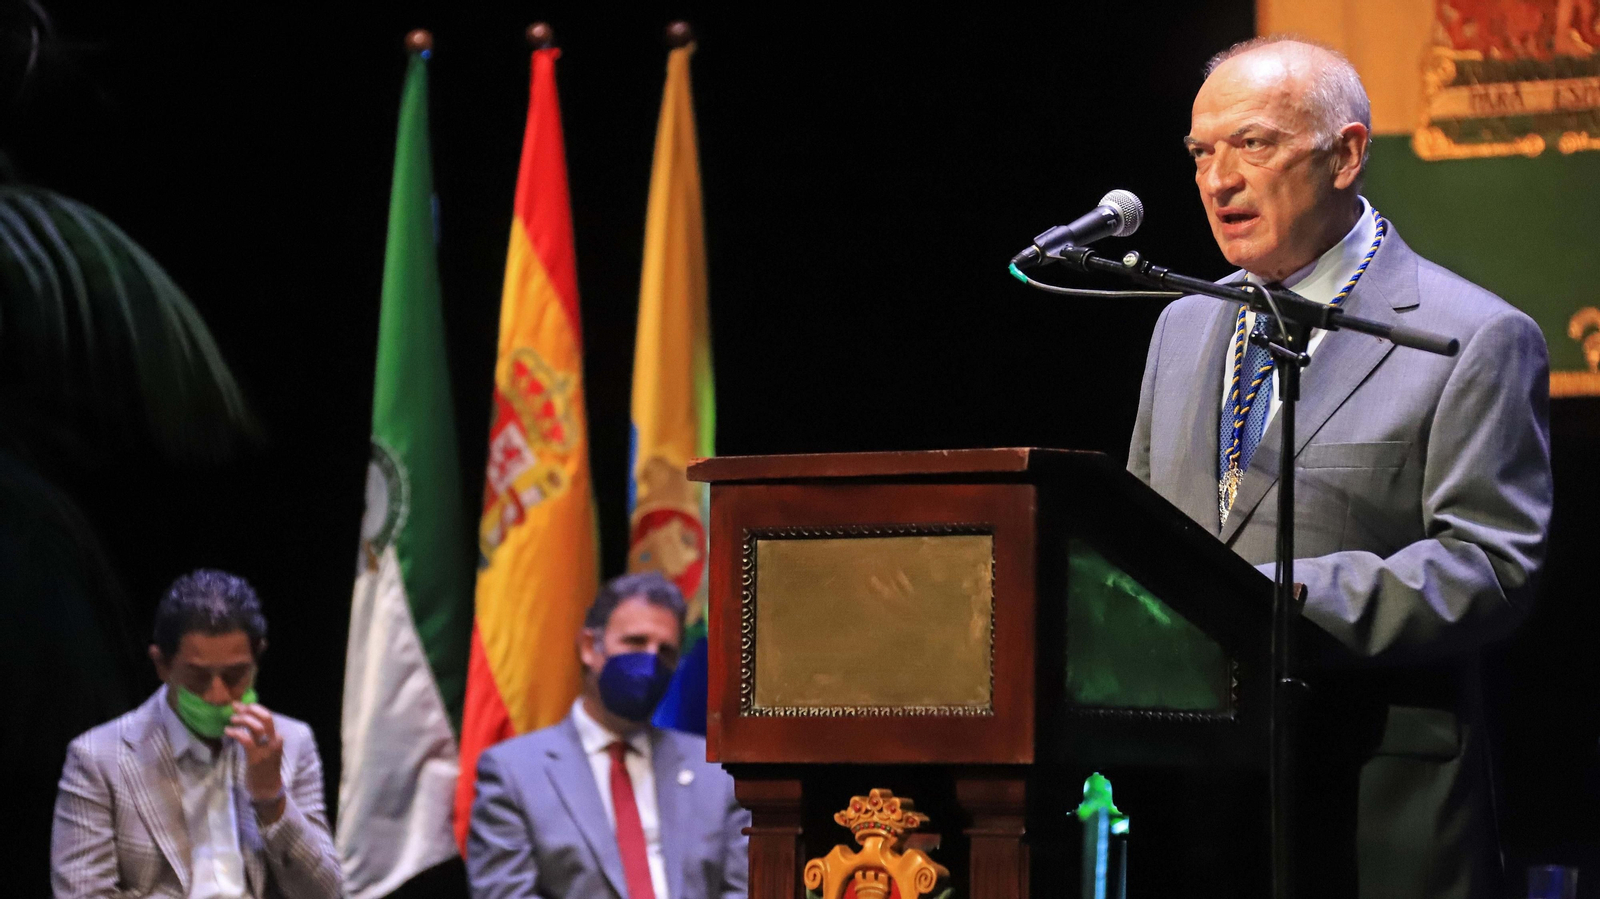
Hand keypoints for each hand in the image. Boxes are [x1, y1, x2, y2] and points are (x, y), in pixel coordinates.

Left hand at [225, 702, 284, 822]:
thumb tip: (246, 722)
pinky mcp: (256, 757)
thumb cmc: (264, 769)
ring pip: (256, 726)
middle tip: (236, 708)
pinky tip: (228, 731)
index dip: (255, 708)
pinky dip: (236, 732)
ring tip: (232, 719)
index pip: (268, 716)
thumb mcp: (266, 750)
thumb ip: (260, 737)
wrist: (268, 789)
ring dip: (243, 719)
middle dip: (250, 709)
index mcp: (277, 738)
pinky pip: (246, 739)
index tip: (243, 705)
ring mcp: (266, 749)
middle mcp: (274, 741)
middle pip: (266, 717)